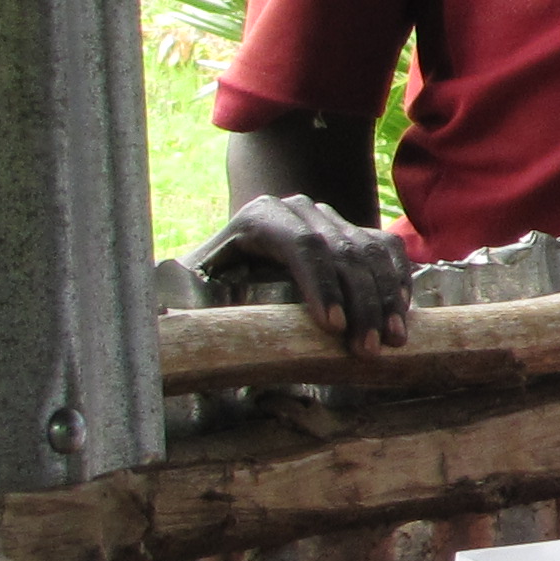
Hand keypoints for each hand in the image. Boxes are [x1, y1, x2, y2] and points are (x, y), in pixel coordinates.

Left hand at [196, 195, 411, 354]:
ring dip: (386, 298)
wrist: (239, 256)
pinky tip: (403, 314)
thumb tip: (155, 324)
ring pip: (370, 253)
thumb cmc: (212, 281)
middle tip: (366, 349)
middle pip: (343, 252)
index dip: (322, 285)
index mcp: (259, 218)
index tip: (332, 328)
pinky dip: (399, 281)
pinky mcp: (356, 231)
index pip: (302, 245)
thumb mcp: (191, 283)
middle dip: (360, 304)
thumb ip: (175, 298)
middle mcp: (300, 210)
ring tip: (392, 341)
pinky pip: (387, 250)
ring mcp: (333, 218)